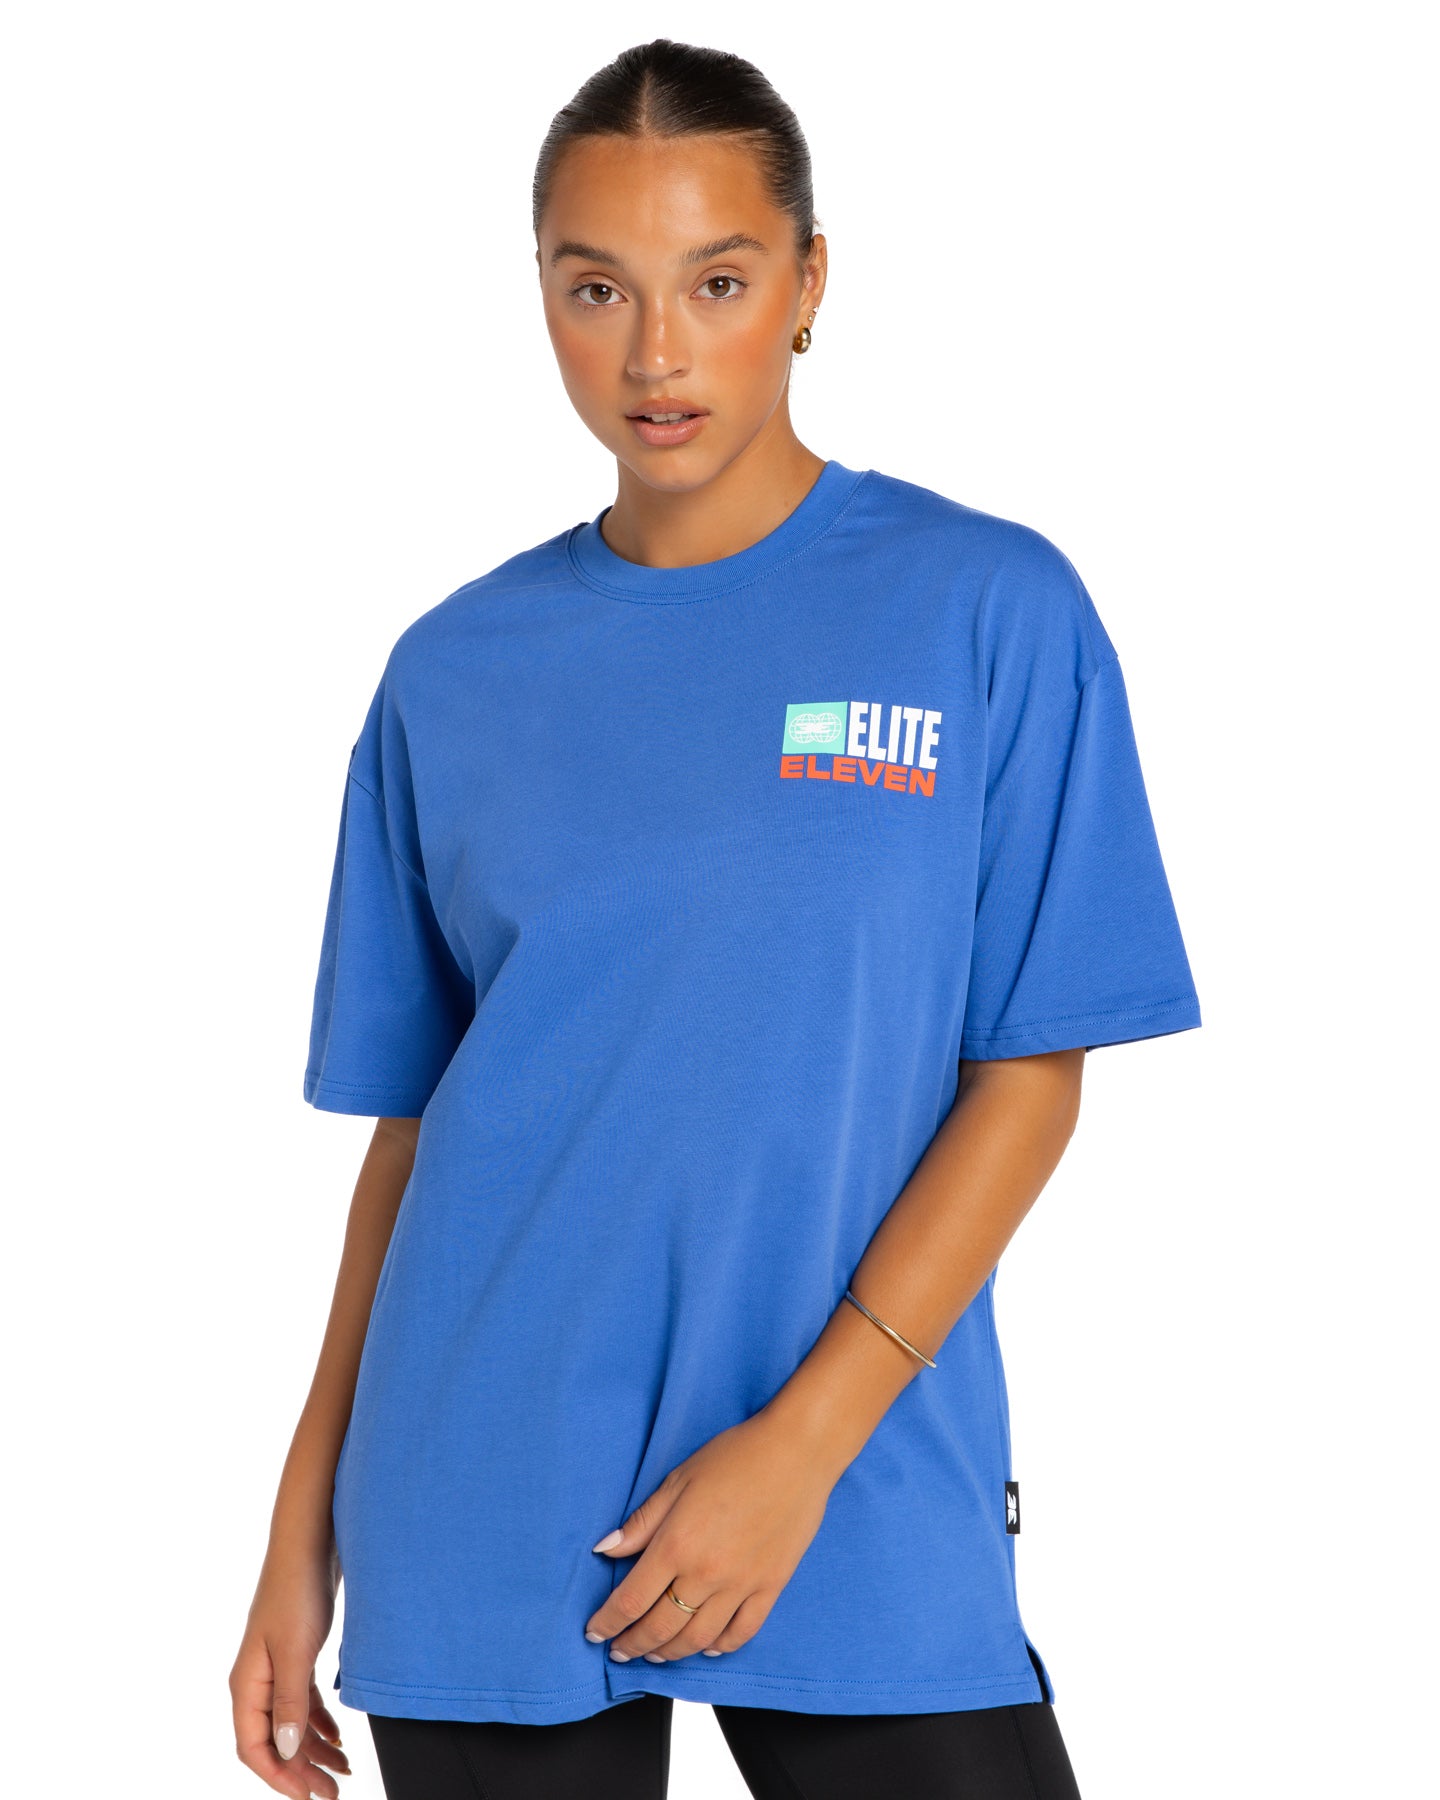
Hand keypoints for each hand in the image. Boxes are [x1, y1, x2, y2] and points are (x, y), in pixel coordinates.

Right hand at [230, 1546, 351, 1796]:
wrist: (309, 1543)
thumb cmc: (297, 1591)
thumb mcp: (295, 1650)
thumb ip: (289, 1702)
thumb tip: (284, 1752)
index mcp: (247, 1685)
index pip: (254, 1749)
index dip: (279, 1778)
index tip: (309, 1797)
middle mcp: (257, 1682)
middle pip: (274, 1743)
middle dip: (301, 1771)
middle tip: (333, 1793)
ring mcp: (276, 1669)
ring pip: (290, 1725)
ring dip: (313, 1751)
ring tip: (342, 1772)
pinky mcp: (296, 1656)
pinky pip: (303, 1703)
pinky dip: (319, 1723)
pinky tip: (338, 1738)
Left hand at [584, 1407, 835, 1662]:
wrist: (796, 1452)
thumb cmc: (736, 1456)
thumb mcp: (678, 1480)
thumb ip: (642, 1522)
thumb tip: (605, 1550)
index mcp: (677, 1544)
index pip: (630, 1600)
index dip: (607, 1623)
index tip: (594, 1633)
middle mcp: (706, 1573)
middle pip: (660, 1627)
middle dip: (633, 1644)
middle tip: (620, 1650)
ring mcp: (741, 1585)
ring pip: (698, 1638)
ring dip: (671, 1653)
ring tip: (655, 1654)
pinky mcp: (771, 1587)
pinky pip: (742, 1632)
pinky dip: (720, 1646)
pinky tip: (707, 1646)